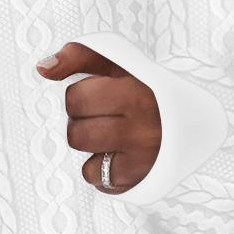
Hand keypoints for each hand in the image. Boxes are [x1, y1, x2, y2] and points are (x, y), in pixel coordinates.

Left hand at [36, 42, 160, 193]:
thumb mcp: (117, 63)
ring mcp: (143, 153)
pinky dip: (98, 169)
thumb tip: (43, 68)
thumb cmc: (142, 88)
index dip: (79, 98)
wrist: (190, 117)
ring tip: (107, 135)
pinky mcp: (140, 175)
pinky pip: (95, 176)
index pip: (75, 99)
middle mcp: (142, 123)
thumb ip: (78, 57)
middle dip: (81, 124)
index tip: (99, 97)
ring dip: (88, 146)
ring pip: (85, 158)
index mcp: (135, 89)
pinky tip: (115, 155)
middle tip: (103, 117)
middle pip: (76, 133)